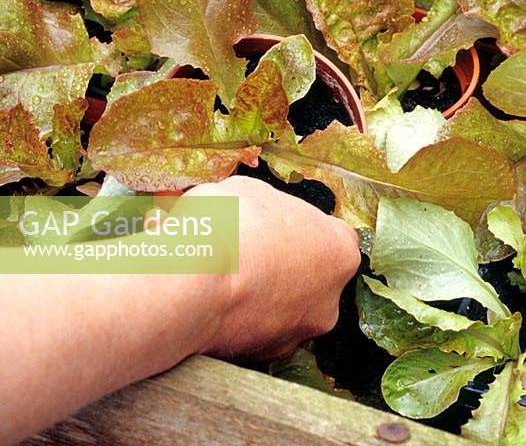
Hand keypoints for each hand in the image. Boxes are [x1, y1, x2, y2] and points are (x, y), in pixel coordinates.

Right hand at [186, 175, 360, 359]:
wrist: (192, 282)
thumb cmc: (229, 227)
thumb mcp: (254, 192)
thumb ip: (273, 209)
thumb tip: (262, 214)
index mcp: (339, 251)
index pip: (333, 238)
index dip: (302, 229)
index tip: (274, 225)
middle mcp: (329, 301)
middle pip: (312, 279)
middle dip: (284, 267)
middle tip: (248, 250)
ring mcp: (296, 335)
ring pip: (282, 310)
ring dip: (261, 296)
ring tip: (224, 275)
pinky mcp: (260, 358)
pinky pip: (253, 333)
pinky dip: (238, 319)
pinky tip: (213, 300)